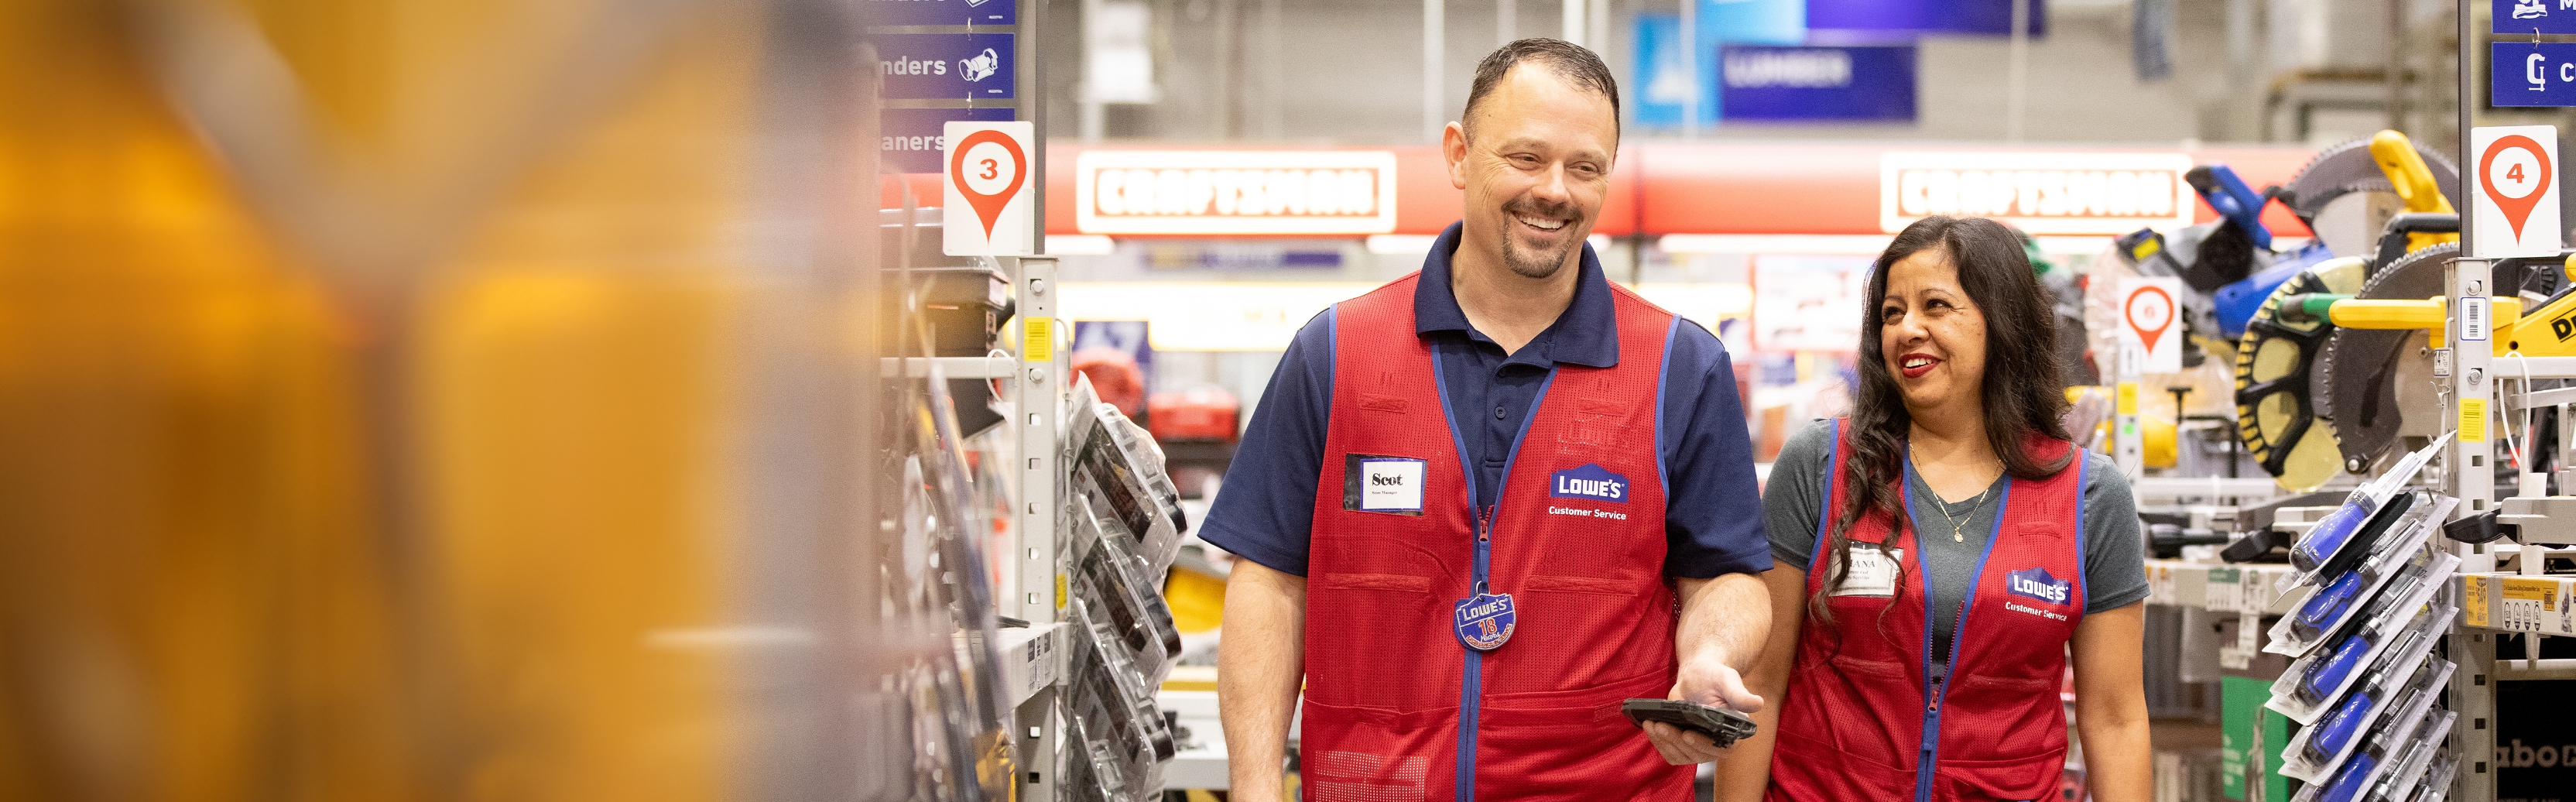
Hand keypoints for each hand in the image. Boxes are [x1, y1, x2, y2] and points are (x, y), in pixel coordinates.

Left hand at [1640, 652, 1763, 764]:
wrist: (1696, 676)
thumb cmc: (1714, 675)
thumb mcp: (1727, 680)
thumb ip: (1739, 694)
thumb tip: (1758, 703)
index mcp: (1734, 732)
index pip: (1720, 748)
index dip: (1703, 744)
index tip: (1687, 734)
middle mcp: (1718, 743)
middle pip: (1697, 754)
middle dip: (1677, 741)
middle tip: (1661, 725)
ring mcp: (1700, 746)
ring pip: (1682, 755)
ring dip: (1665, 743)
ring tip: (1653, 725)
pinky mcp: (1684, 745)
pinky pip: (1671, 752)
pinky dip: (1660, 743)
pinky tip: (1651, 728)